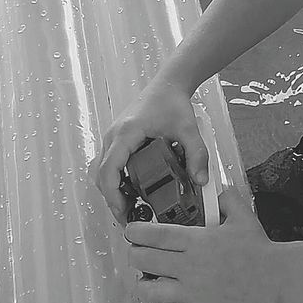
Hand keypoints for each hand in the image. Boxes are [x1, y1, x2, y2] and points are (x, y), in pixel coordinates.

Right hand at [92, 75, 208, 224]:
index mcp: (126, 133)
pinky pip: (109, 165)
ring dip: (112, 191)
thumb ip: (197, 155)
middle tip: (131, 217)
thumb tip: (201, 181)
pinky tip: (132, 192)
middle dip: (112, 199)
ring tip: (132, 209)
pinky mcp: (117, 141)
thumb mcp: (189, 129)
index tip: (123, 211)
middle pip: (101, 175)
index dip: (113, 194)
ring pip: (102, 172)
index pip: (109, 170)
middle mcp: (113, 136)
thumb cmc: (172, 102)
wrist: (167, 85)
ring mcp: (113, 139)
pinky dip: (115, 181)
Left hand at [124, 185, 277, 302]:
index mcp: (196, 241)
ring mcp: (192, 293)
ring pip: (148, 292)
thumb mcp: (242, 215)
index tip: (134, 233)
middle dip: (137, 256)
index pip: (150, 234)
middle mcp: (188, 267)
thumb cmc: (259, 250)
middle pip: (141, 260)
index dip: (134, 232)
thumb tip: (216, 190)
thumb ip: (225, 199)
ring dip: (145, 286)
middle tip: (143, 257)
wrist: (276, 278)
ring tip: (152, 283)